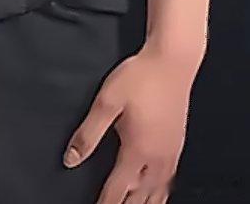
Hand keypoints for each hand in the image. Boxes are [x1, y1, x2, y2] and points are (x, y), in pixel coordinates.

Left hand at [62, 40, 201, 202]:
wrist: (173, 61)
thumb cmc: (142, 77)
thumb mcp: (107, 101)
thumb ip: (88, 133)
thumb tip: (71, 158)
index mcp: (138, 151)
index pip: (117, 190)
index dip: (105, 203)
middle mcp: (157, 158)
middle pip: (140, 198)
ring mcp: (171, 152)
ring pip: (158, 192)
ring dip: (145, 203)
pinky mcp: (178, 144)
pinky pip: (170, 180)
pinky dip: (161, 193)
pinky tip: (158, 190)